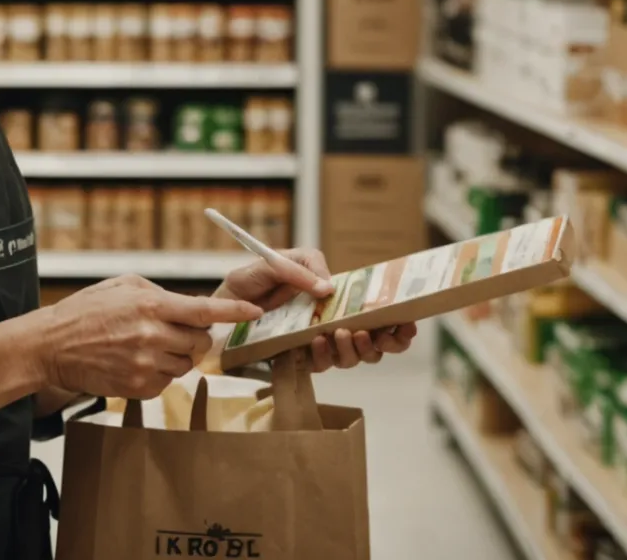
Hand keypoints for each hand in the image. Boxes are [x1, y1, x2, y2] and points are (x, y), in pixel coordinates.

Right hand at [32, 274, 260, 399]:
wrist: (52, 345)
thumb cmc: (86, 311)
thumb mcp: (124, 286)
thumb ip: (160, 294)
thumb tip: (191, 306)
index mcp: (151, 305)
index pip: (203, 311)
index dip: (233, 313)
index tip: (254, 313)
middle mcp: (151, 335)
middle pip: (200, 343)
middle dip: (195, 338)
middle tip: (176, 332)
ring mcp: (145, 365)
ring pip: (186, 365)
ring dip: (177, 357)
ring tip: (147, 346)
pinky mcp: (138, 388)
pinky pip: (167, 382)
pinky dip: (160, 373)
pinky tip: (137, 361)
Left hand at [218, 248, 418, 372]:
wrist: (218, 307)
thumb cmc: (249, 281)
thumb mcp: (275, 261)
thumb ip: (303, 266)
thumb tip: (329, 288)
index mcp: (334, 299)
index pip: (374, 314)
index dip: (397, 323)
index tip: (408, 322)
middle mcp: (331, 324)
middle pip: (374, 343)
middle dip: (387, 342)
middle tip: (383, 333)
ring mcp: (316, 343)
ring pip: (353, 358)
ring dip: (356, 349)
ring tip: (345, 333)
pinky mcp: (298, 359)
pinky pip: (322, 365)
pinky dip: (327, 355)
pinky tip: (321, 341)